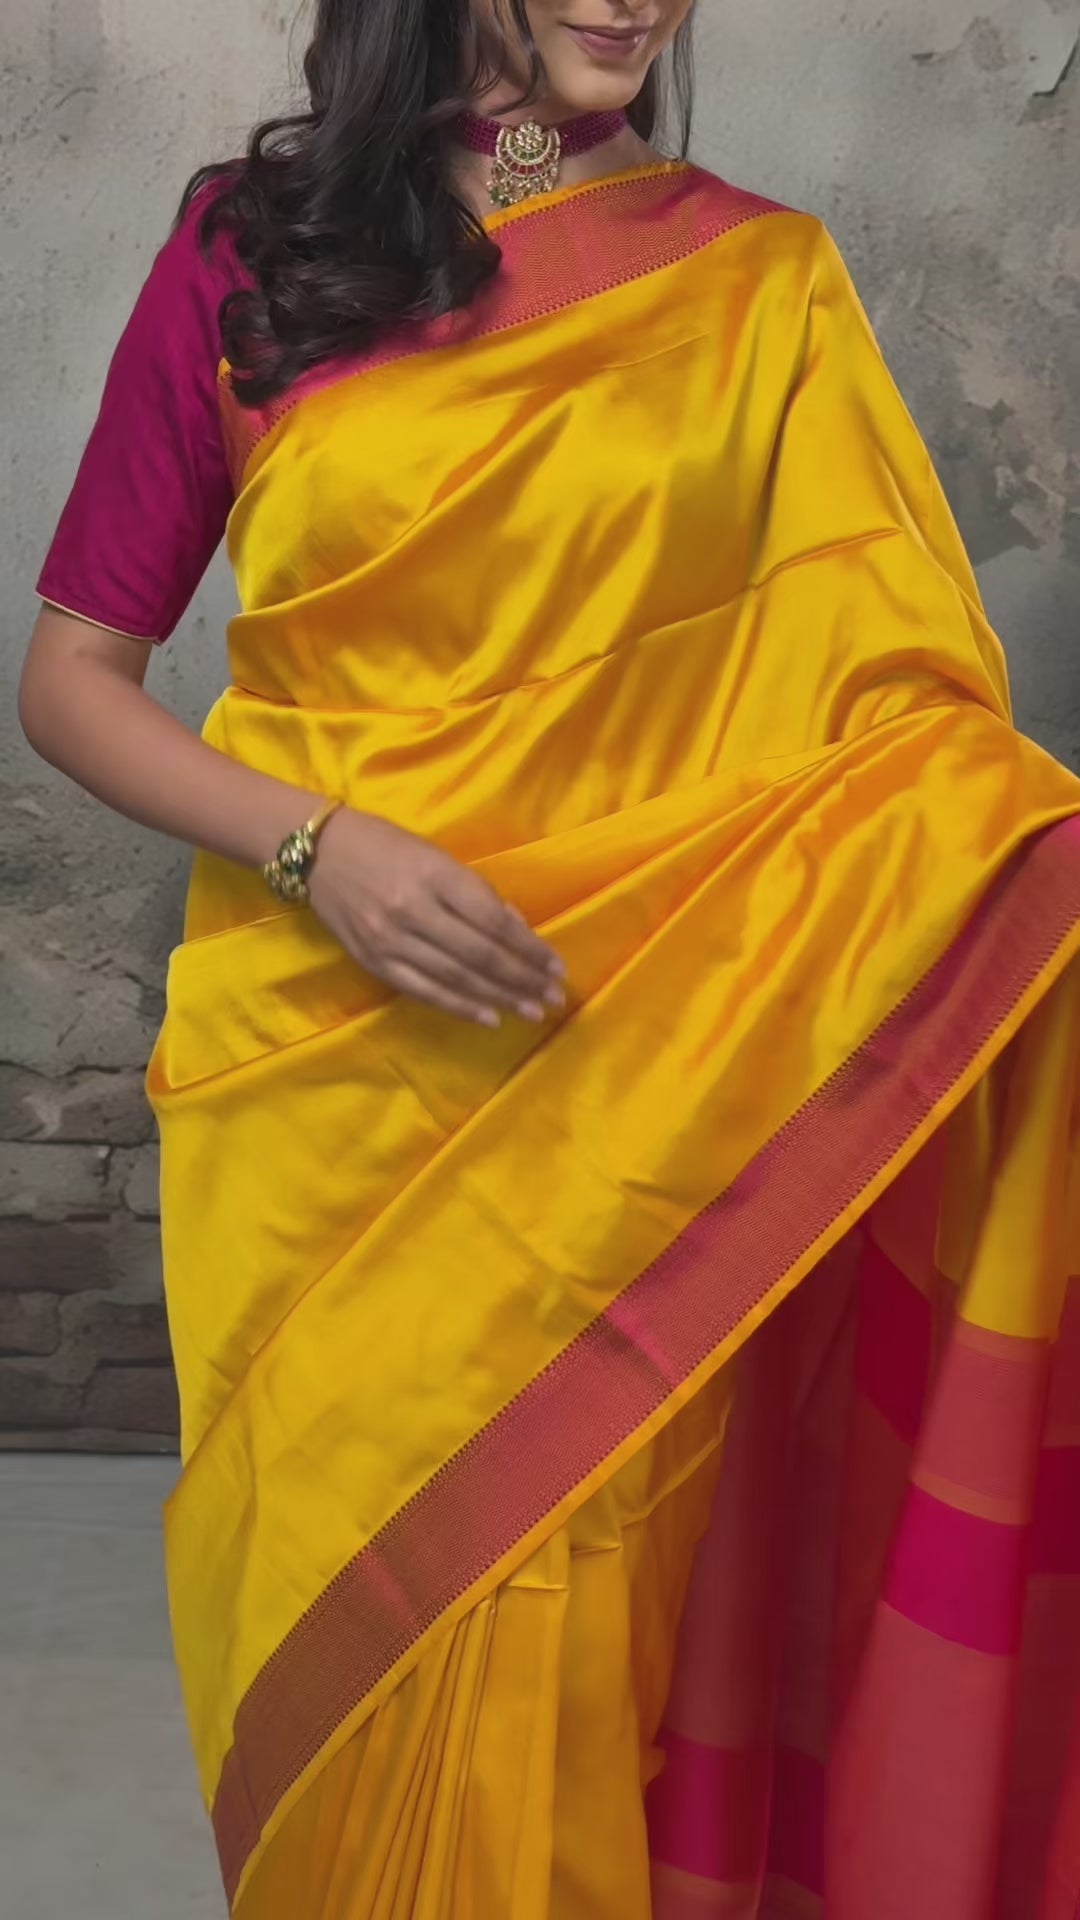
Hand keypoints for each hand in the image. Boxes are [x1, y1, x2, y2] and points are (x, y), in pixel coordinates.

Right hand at [307, 809, 565, 1027]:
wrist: (317, 853)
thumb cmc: (385, 845)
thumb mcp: (435, 855)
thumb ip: (476, 893)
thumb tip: (519, 930)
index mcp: (434, 875)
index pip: (493, 921)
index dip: (528, 947)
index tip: (556, 966)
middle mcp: (413, 910)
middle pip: (479, 954)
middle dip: (521, 979)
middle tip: (554, 998)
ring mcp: (390, 939)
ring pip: (455, 977)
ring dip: (499, 998)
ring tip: (532, 1011)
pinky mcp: (373, 961)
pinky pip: (423, 991)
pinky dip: (459, 1006)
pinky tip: (489, 1016)